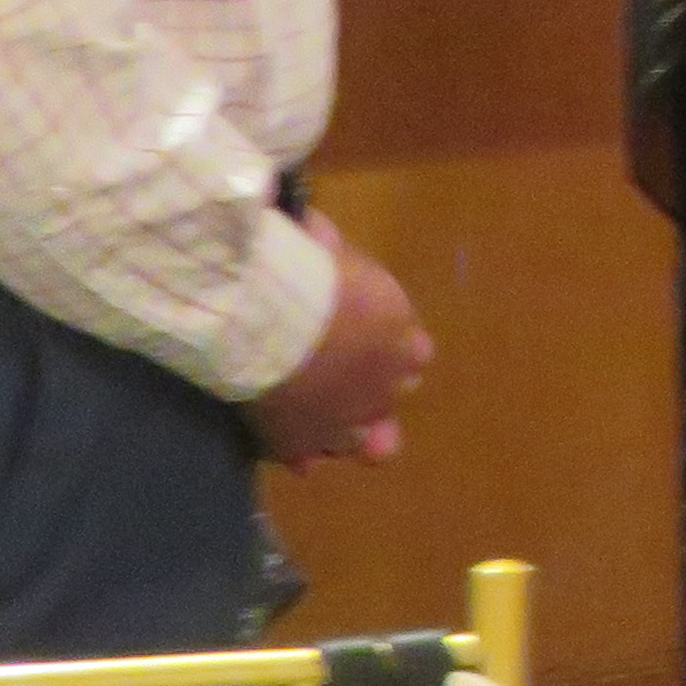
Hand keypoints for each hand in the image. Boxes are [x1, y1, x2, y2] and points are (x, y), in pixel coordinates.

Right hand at [252, 221, 429, 465]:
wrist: (271, 315)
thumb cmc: (305, 268)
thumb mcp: (326, 243)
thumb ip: (329, 248)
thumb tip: (315, 230)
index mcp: (405, 340)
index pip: (415, 354)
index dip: (392, 347)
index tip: (365, 335)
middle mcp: (388, 386)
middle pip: (392, 395)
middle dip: (373, 387)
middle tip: (339, 372)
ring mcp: (347, 421)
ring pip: (361, 439)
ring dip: (345, 429)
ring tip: (321, 417)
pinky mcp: (303, 442)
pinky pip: (308, 455)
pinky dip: (299, 450)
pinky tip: (290, 446)